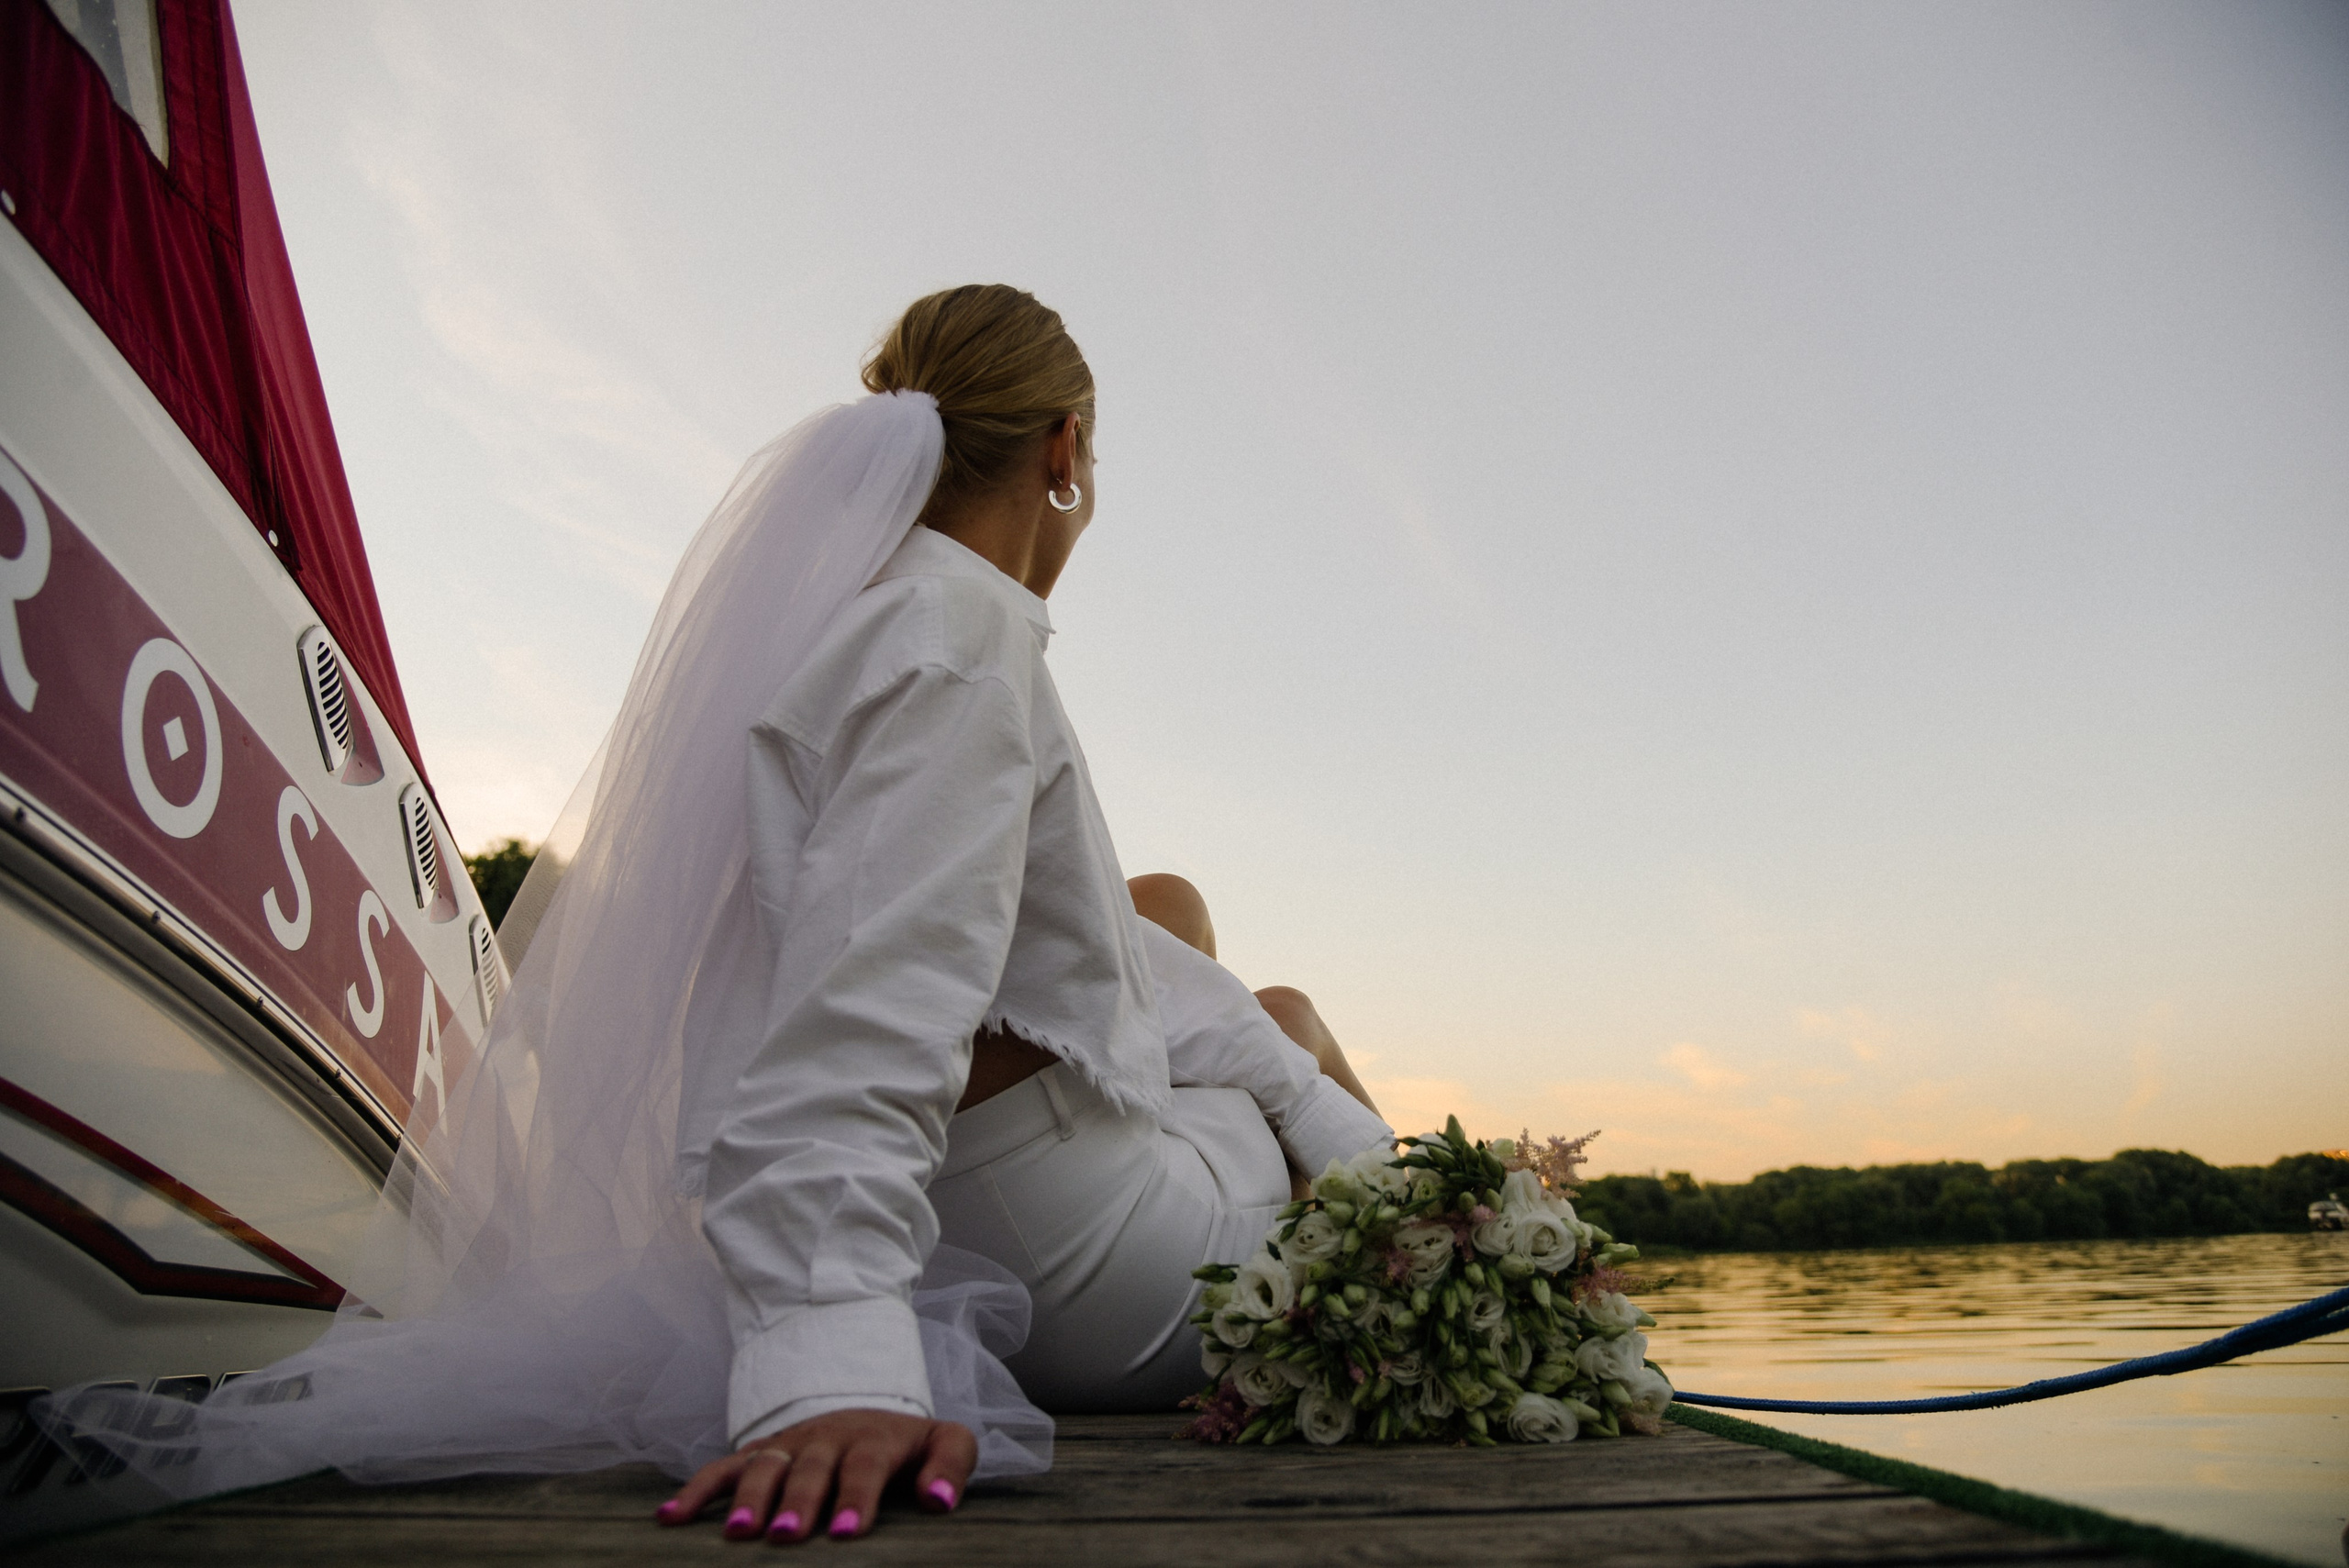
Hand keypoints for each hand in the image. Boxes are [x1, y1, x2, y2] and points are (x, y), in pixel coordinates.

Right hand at [656, 1408, 975, 1541]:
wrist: (866, 1409)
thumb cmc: (907, 1445)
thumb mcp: (944, 1442)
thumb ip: (951, 1464)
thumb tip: (940, 1501)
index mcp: (874, 1439)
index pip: (865, 1466)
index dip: (856, 1496)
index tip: (848, 1532)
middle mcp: (827, 1439)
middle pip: (811, 1467)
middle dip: (797, 1500)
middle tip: (785, 1535)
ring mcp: (789, 1447)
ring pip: (765, 1466)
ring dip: (749, 1498)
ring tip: (737, 1534)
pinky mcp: (759, 1455)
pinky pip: (723, 1469)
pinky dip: (695, 1490)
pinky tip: (670, 1518)